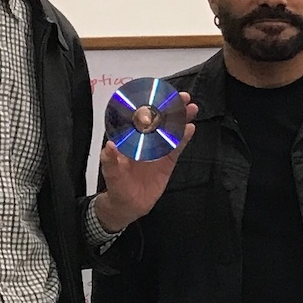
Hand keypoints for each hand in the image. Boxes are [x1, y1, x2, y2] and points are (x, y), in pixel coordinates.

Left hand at [95, 93, 195, 231]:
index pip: (140, 118)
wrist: (129, 206)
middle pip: (159, 121)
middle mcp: (144, 142)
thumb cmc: (117, 187)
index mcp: (129, 140)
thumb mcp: (111, 174)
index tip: (158, 96)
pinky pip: (177, 147)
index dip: (150, 106)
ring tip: (192, 108)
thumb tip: (110, 146)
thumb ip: (111, 161)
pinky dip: (184, 138)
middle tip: (183, 98)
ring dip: (181, 119)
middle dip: (171, 108)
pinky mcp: (167, 161)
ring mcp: (157, 150)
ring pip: (170, 131)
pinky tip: (191, 128)